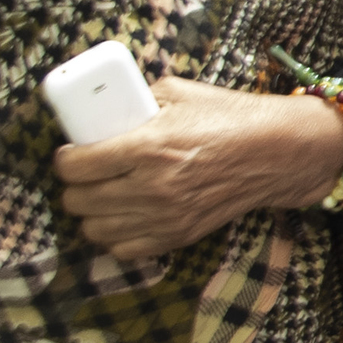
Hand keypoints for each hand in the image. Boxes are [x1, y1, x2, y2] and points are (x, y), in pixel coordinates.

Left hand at [53, 77, 342, 260]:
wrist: (277, 152)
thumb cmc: (230, 117)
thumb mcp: (179, 93)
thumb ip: (137, 101)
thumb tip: (102, 108)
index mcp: (150, 146)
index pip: (76, 166)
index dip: (64, 159)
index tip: (70, 152)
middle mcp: (153, 186)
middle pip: (79, 200)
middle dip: (74, 186)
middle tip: (85, 173)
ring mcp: (166, 216)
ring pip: (94, 228)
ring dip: (91, 212)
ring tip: (102, 195)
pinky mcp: (179, 235)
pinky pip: (123, 250)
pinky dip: (114, 235)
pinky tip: (122, 216)